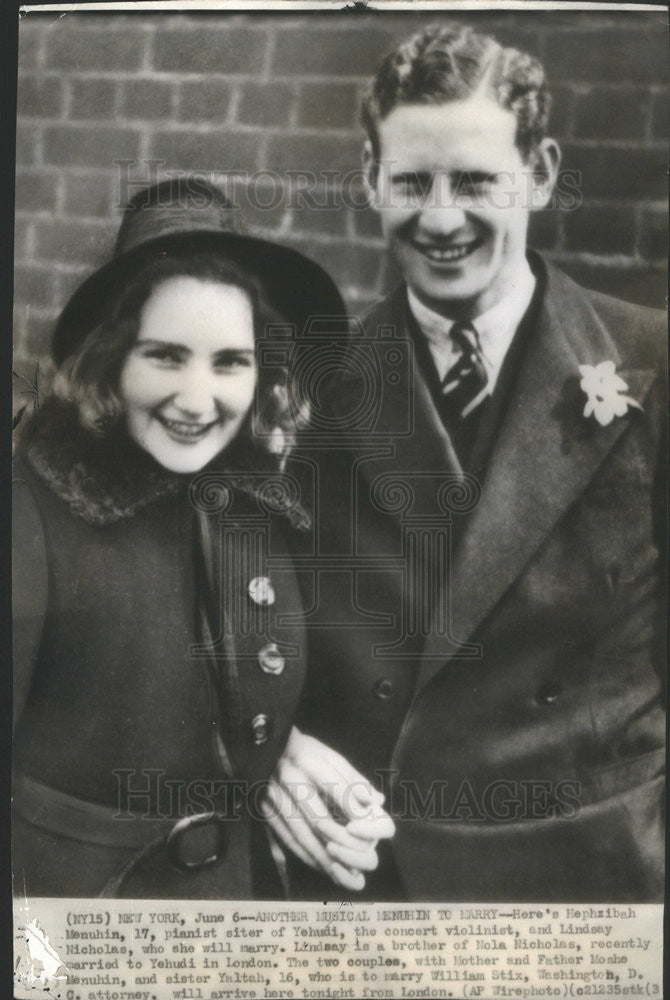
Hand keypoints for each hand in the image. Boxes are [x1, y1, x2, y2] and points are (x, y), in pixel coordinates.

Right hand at [261, 727, 394, 890]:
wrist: (266, 748)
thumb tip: (377, 801)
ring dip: (321, 857)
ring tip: (340, 872)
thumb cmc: (305, 752)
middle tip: (357, 862)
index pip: (334, 787)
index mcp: (308, 761)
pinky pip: (283, 838)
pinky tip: (318, 865)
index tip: (368, 824)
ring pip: (299, 834)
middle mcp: (289, 779)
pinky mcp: (263, 809)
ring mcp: (273, 796)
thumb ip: (353, 778)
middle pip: (317, 818)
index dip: (352, 808)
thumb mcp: (329, 755)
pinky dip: (302, 855)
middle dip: (340, 843)